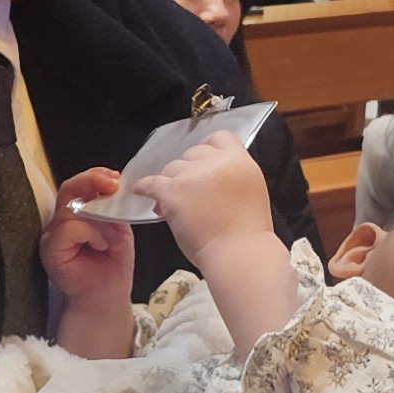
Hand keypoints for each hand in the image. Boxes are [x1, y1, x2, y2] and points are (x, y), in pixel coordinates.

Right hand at [41, 171, 138, 318]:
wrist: (108, 295)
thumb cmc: (111, 264)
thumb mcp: (118, 228)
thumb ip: (113, 208)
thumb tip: (115, 187)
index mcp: (76, 213)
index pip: (78, 185)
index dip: (95, 176)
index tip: (116, 178)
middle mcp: (60, 221)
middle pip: (69, 189)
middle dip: (92, 182)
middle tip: (112, 185)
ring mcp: (52, 235)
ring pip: (71, 210)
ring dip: (99, 220)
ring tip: (111, 237)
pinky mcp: (50, 250)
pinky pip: (68, 228)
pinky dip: (90, 233)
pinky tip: (101, 245)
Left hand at [135, 132, 273, 270]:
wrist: (239, 254)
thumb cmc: (246, 234)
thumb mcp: (252, 192)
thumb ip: (233, 176)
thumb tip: (213, 174)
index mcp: (241, 162)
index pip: (220, 138)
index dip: (208, 149)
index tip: (202, 162)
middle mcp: (218, 162)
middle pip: (193, 153)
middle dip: (188, 170)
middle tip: (187, 189)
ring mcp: (194, 175)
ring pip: (172, 167)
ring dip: (171, 182)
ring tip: (172, 201)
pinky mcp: (174, 190)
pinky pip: (152, 182)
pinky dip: (145, 187)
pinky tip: (142, 191)